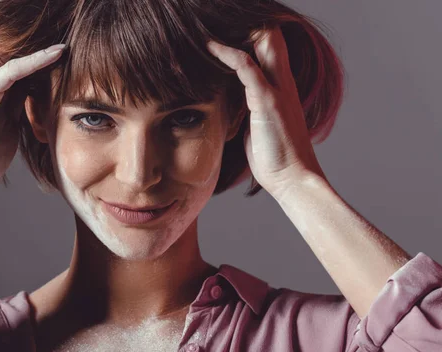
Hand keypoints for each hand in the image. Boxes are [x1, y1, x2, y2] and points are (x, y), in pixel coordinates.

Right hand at [0, 43, 65, 197]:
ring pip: (9, 55)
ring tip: (64, 47)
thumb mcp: (8, 128)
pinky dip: (33, 61)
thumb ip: (17, 109)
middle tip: (66, 46)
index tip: (65, 57)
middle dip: (35, 46)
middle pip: (8, 52)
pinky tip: (53, 56)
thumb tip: (37, 99)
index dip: (37, 58)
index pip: (12, 63)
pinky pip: (9, 72)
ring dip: (37, 49)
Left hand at [207, 26, 327, 199]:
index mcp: (282, 87)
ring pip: (262, 42)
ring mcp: (276, 90)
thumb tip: (227, 104)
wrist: (293, 178)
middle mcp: (283, 82)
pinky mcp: (266, 101)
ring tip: (209, 29)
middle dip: (246, 25)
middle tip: (217, 22)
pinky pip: (246, 66)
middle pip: (271, 36)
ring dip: (235, 32)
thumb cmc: (274, 157)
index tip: (223, 31)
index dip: (251, 34)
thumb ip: (248, 108)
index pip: (271, 47)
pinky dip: (226, 52)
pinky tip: (208, 46)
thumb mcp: (258, 125)